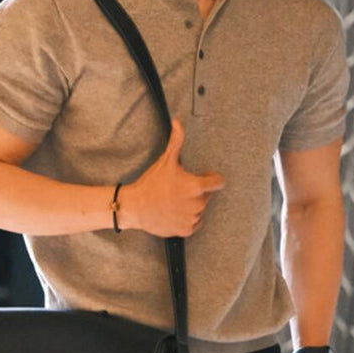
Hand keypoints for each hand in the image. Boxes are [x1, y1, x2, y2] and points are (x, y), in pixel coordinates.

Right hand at [130, 117, 225, 237]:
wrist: (135, 207)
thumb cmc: (151, 183)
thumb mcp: (165, 160)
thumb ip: (176, 141)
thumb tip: (178, 122)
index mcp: (196, 187)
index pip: (218, 182)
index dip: (212, 178)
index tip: (206, 176)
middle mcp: (197, 204)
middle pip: (206, 196)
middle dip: (197, 192)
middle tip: (179, 189)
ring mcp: (192, 218)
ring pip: (200, 210)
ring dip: (192, 205)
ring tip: (175, 200)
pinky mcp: (186, 230)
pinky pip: (194, 223)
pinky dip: (187, 219)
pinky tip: (174, 212)